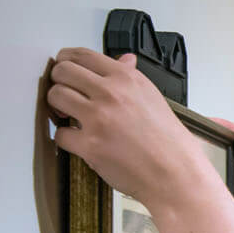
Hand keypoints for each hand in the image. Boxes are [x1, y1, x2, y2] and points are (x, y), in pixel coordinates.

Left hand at [46, 48, 215, 207]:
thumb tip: (125, 60)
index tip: (64, 69)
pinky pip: (60, 134)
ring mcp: (99, 118)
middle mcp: (112, 93)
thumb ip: (131, 78)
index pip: (82, 55)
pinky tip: (81, 142)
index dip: (66, 60)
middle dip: (58, 83)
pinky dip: (67, 140)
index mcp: (128, 79)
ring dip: (58, 108)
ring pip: (55, 97)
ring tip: (70, 117)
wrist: (178, 177)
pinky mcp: (90, 145)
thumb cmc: (171, 144)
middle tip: (65, 96)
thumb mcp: (155, 100)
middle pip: (62, 72)